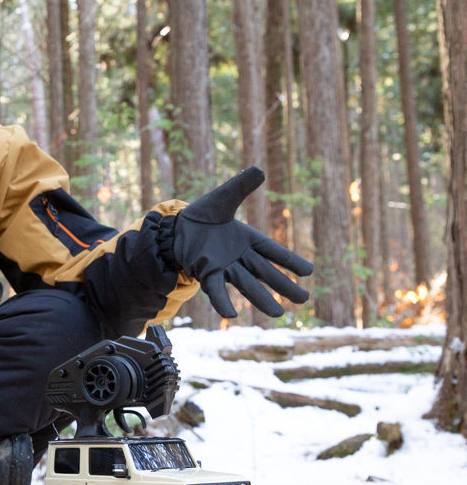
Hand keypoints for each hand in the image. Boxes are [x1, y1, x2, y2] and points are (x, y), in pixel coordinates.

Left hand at [171, 167, 312, 318]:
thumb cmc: (203, 216)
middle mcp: (239, 256)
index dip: (290, 260)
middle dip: (284, 286)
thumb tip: (259, 170)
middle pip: (266, 273)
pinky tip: (232, 314)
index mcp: (248, 239)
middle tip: (303, 299)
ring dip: (261, 299)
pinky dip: (223, 301)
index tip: (309, 271)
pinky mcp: (206, 273)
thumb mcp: (222, 198)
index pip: (273, 250)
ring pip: (246, 284)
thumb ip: (240, 187)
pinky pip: (217, 289)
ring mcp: (224, 266)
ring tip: (278, 315)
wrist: (176, 228)